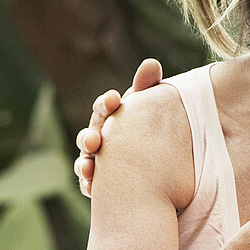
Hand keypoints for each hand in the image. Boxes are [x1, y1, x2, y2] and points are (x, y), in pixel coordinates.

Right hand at [76, 58, 162, 196]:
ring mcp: (98, 161)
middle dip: (89, 136)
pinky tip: (92, 186)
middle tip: (94, 141)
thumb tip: (151, 62)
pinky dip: (88, 184)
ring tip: (88, 167)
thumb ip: (150, 87)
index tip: (115, 99)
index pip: (106, 107)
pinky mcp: (101, 184)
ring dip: (84, 163)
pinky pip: (89, 185)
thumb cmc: (154, 130)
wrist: (165, 167)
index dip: (107, 103)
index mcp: (114, 116)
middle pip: (89, 135)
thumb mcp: (154, 109)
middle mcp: (101, 137)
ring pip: (85, 161)